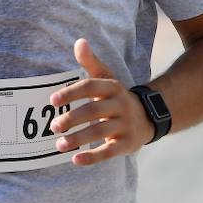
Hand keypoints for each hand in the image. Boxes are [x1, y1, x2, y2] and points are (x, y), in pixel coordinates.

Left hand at [48, 39, 152, 166]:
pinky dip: (92, 157)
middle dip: (73, 118)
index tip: (53, 100)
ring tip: (59, 145)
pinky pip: (109, 152)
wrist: (149, 117)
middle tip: (54, 126)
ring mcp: (125, 125)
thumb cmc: (116, 97)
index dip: (72, 92)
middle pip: (94, 111)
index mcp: (113, 87)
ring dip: (78, 139)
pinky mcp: (127, 144)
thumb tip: (79, 41)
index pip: (91, 86)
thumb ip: (90, 62)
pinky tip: (76, 160)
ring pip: (100, 132)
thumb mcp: (106, 78)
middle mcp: (120, 105)